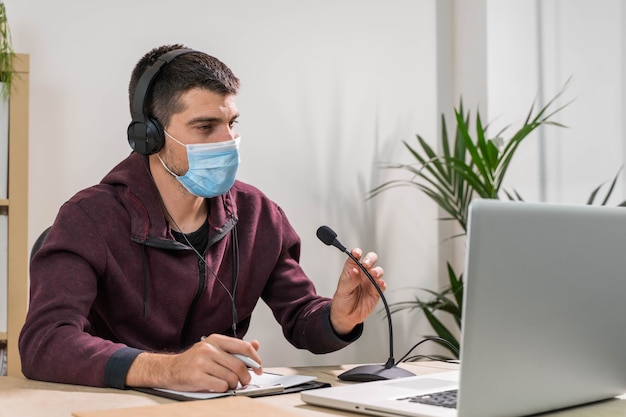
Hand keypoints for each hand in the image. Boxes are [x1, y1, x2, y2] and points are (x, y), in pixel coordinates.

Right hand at [126, 334, 262, 391]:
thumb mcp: (215, 348)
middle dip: (245, 377)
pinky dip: (223, 389)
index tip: (259, 368)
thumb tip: (256, 344)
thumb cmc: (195, 360)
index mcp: (215, 339)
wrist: (170, 369)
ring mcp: (201, 362)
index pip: (244, 347)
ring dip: (234, 385)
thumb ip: (235, 347)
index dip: (255, 359)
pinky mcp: (196, 376)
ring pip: (231, 378)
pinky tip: (217, 386)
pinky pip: (221, 386)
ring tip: (229, 384)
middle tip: (244, 381)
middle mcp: (209, 348)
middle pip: (239, 365)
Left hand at [330, 248, 384, 334]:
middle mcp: (362, 274)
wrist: (346, 317)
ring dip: (377, 270)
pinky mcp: (376, 291)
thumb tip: (354, 270)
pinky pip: (382, 285)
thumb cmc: (342, 301)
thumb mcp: (342, 290)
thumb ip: (349, 280)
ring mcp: (370, 282)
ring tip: (373, 274)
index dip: (356, 253)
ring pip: (378, 271)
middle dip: (370, 259)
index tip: (357, 253)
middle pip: (370, 260)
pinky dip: (382, 283)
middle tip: (366, 264)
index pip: (355, 257)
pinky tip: (379, 284)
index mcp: (351, 270)